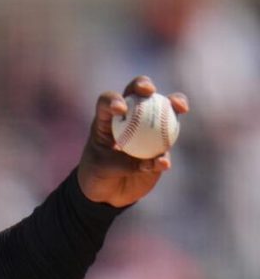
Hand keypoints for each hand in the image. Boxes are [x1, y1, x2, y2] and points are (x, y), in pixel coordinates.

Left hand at [76, 76, 189, 207]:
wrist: (107, 193)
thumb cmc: (96, 175)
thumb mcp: (102, 169)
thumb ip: (124, 163)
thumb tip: (151, 161)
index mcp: (107, 120)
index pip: (108, 102)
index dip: (114, 99)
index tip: (120, 109)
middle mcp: (129, 118)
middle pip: (138, 94)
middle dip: (144, 85)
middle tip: (150, 92)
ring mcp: (146, 129)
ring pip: (163, 110)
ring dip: (174, 104)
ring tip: (180, 108)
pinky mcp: (159, 147)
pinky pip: (166, 146)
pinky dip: (165, 153)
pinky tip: (162, 162)